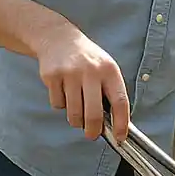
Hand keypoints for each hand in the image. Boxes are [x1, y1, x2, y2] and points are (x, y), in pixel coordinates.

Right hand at [36, 26, 130, 141]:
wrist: (59, 38)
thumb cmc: (87, 59)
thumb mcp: (105, 68)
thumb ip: (110, 92)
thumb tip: (114, 124)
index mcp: (109, 70)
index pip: (120, 102)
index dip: (121, 123)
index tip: (120, 137)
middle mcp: (91, 71)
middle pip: (94, 113)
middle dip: (93, 131)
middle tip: (91, 135)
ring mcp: (70, 73)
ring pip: (74, 113)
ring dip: (76, 120)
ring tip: (77, 112)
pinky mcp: (52, 76)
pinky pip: (58, 104)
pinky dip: (61, 105)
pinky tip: (64, 92)